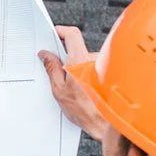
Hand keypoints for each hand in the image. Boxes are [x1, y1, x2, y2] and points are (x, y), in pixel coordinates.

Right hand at [38, 26, 107, 141]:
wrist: (106, 123)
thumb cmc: (85, 110)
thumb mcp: (59, 90)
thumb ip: (51, 69)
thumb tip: (46, 56)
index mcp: (80, 61)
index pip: (72, 35)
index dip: (62, 32)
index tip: (55, 34)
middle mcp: (94, 61)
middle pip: (78, 51)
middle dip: (69, 61)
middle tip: (63, 78)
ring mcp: (104, 67)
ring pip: (86, 61)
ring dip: (80, 71)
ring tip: (79, 90)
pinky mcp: (109, 74)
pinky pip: (95, 69)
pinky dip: (89, 77)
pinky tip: (88, 92)